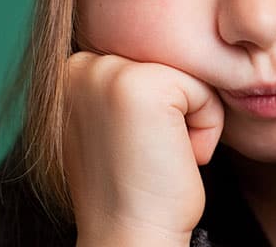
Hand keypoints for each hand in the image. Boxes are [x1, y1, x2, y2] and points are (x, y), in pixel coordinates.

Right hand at [63, 52, 223, 245]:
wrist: (131, 235)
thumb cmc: (134, 187)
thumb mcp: (116, 121)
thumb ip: (126, 82)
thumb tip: (171, 48)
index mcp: (71, 70)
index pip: (151, 61)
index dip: (159, 110)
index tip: (133, 150)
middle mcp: (82, 64)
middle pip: (170, 62)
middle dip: (175, 112)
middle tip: (148, 155)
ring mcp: (107, 71)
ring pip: (189, 74)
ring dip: (191, 119)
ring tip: (158, 155)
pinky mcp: (141, 85)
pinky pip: (204, 91)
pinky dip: (204, 130)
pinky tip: (173, 157)